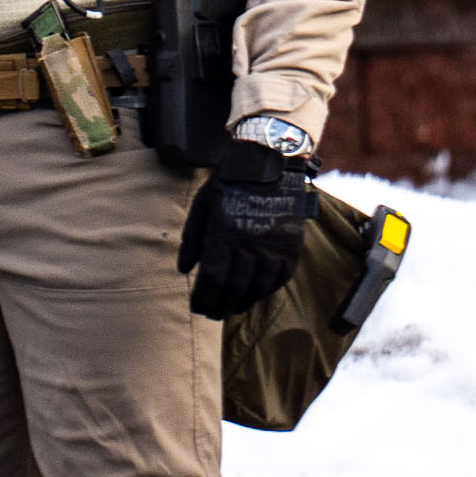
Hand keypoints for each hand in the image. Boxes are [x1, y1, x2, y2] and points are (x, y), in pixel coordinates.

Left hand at [177, 136, 317, 319]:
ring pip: (258, 287)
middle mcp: (249, 247)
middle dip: (220, 305)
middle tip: (212, 314)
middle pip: (234, 288)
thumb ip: (192, 239)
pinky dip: (268, 289)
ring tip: (232, 308)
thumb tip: (184, 270)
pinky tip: (257, 293)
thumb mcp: (202, 206)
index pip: (212, 280)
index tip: (197, 307)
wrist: (269, 162)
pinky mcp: (291, 245)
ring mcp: (273, 248)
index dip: (204, 298)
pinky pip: (281, 277)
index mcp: (223, 237)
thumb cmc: (229, 182)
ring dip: (244, 301)